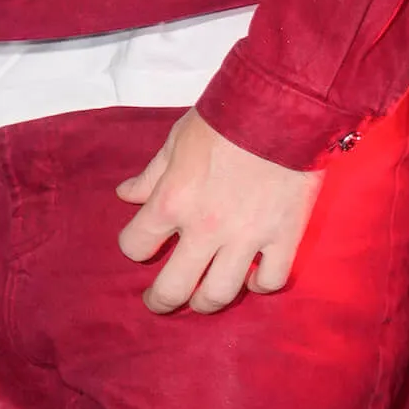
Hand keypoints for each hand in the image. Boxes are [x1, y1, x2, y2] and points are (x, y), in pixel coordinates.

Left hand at [116, 109, 322, 313]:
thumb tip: (125, 195)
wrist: (278, 107)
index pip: (136, 244)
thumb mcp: (176, 140)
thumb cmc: (222, 118)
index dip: (133, 246)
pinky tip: (252, 277)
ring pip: (220, 294)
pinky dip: (259, 285)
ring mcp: (246, 238)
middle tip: (158, 302)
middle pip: (174, 288)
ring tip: (201, 298)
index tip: (140, 244)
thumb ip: (150, 175)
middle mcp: (206, 228)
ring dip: (206, 301)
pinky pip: (270, 282)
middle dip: (161, 300)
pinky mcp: (284, 238)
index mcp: (173, 200)